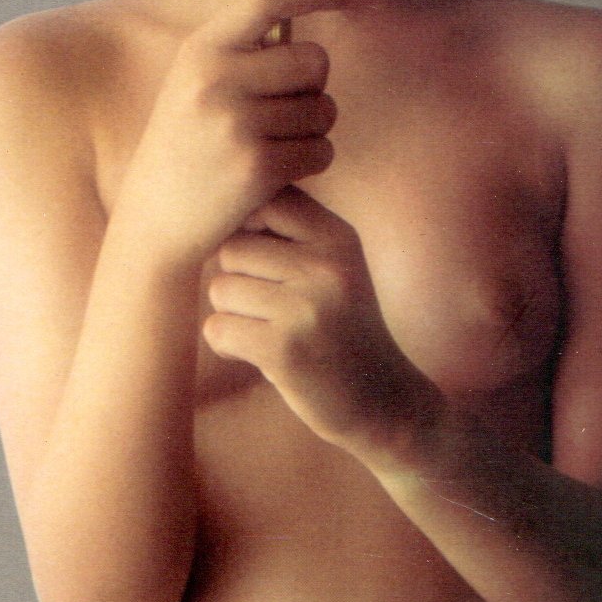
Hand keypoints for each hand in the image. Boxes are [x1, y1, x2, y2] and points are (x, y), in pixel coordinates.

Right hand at [115, 0, 341, 270]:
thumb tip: (305, 2)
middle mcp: (217, 79)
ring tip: (274, 145)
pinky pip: (322, 150)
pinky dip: (313, 162)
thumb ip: (241, 49)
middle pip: (315, 60)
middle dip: (315, 87)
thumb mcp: (195, 85)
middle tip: (287, 111)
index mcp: (201, 51)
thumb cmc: (186, 148)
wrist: (155, 223)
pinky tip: (280, 173)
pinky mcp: (259, 166)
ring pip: (324, 109)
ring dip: (314, 130)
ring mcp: (238, 123)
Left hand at [203, 187, 438, 458]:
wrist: (384, 401)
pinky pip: (218, 329)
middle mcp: (326, 265)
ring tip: (272, 332)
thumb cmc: (344, 329)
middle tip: (272, 310)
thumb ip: (292, 234)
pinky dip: (229, 346)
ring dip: (233, 315)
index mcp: (339, 237)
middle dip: (238, 280)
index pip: (266, 200)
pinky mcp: (284, 349)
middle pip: (232, 248)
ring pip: (220, 289)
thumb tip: (222, 210)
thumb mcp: (336, 268)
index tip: (266, 263)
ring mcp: (306, 307)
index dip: (249, 228)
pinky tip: (262, 356)